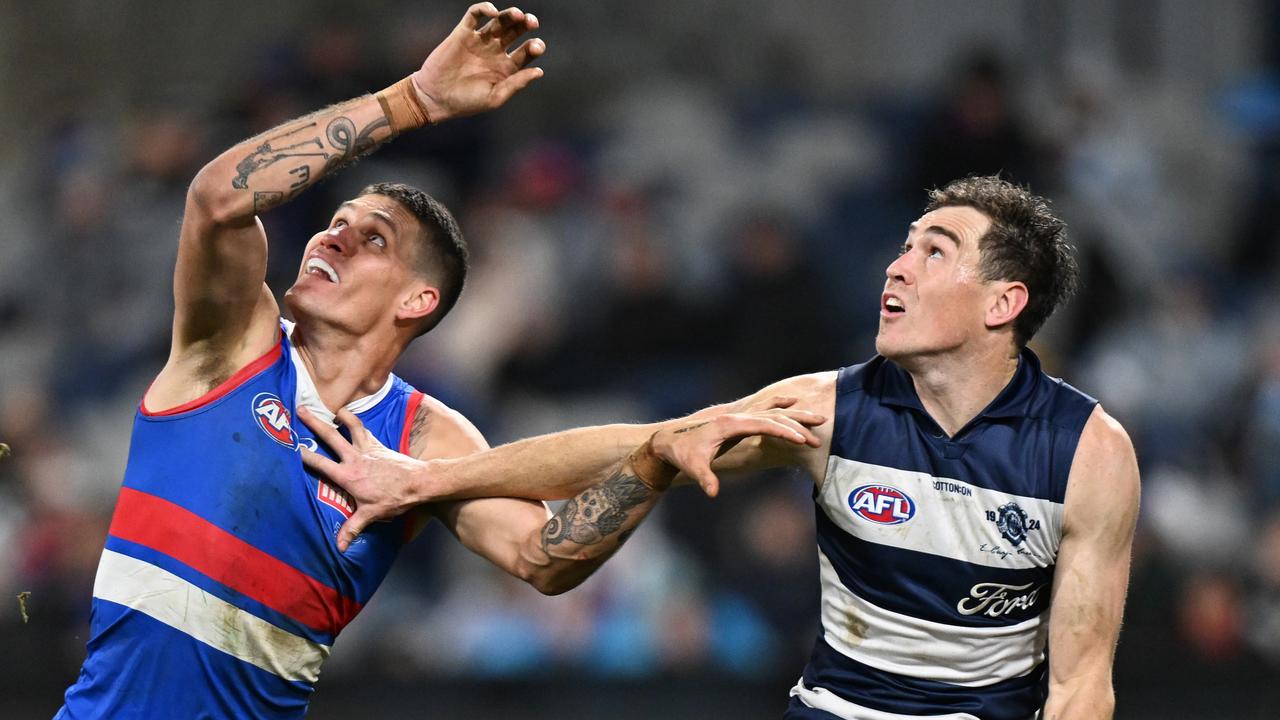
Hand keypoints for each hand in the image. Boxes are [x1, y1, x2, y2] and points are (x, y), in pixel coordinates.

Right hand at [297, 407, 430, 551]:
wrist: (419, 482)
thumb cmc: (394, 498)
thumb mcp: (371, 515)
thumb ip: (352, 529)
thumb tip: (339, 548)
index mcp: (348, 475)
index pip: (319, 463)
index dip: (303, 454)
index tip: (288, 445)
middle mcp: (355, 457)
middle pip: (330, 435)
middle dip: (314, 422)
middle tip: (300, 408)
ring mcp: (367, 448)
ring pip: (350, 425)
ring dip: (339, 415)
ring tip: (330, 407)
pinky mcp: (378, 444)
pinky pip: (364, 429)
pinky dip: (356, 422)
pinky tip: (351, 418)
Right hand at [411, 3, 545, 122]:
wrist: (435, 98)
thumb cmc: (466, 103)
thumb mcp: (495, 98)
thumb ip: (516, 84)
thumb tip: (539, 71)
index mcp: (506, 67)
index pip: (527, 51)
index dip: (535, 46)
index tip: (536, 47)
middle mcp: (495, 51)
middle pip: (516, 31)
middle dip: (526, 24)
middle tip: (532, 22)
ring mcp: (479, 41)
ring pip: (499, 20)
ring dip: (510, 14)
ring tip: (518, 15)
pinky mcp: (463, 33)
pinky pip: (475, 15)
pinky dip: (484, 8)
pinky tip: (493, 12)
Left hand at [650, 407, 825, 497]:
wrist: (670, 440)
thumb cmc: (682, 453)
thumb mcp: (692, 466)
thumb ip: (704, 477)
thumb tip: (712, 492)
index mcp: (730, 424)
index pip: (763, 424)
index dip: (783, 431)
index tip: (801, 439)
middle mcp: (737, 416)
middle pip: (773, 416)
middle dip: (797, 425)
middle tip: (818, 435)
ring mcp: (739, 415)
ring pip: (772, 411)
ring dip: (796, 415)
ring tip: (819, 419)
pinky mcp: (739, 419)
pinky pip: (765, 410)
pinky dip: (781, 406)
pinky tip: (794, 403)